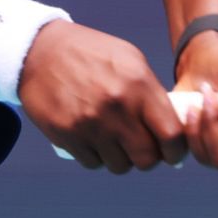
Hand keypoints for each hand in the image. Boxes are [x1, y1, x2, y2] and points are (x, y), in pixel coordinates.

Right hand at [17, 20, 186, 172]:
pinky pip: (93, 163)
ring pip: (120, 166)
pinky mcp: (67, 136)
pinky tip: (94, 140)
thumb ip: (151, 93)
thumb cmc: (90, 54)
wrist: (40, 51)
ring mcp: (91, 125)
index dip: (177, 150)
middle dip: (149, 158)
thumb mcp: (130, 60)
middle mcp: (117, 108)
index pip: (172, 134)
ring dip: (121, 158)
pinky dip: (97, 157)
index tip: (173, 152)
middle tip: (143, 148)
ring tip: (116, 142)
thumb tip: (172, 125)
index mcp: (139, 85)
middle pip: (147, 158)